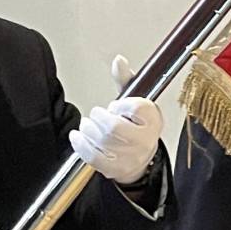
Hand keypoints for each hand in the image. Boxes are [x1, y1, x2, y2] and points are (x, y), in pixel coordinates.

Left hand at [70, 56, 162, 185]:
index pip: (138, 108)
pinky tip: (77, 136)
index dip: (121, 104)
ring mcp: (130, 157)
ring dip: (88, 129)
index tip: (116, 106)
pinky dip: (81, 145)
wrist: (140, 158)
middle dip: (99, 117)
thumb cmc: (136, 126)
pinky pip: (93, 157)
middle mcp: (145, 141)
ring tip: (88, 125)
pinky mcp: (115, 169)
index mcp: (153, 121)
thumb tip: (118, 60)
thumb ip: (126, 80)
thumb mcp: (136, 100)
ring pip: (102, 141)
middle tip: (97, 114)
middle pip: (114, 127)